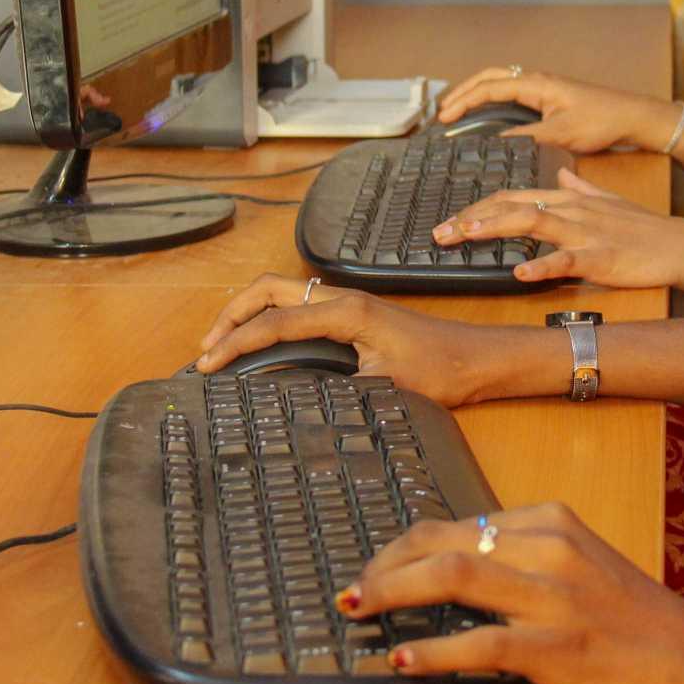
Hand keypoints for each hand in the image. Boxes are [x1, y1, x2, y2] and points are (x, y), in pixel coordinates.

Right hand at [194, 275, 522, 406]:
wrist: (477, 360)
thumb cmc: (441, 372)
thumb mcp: (385, 387)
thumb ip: (336, 386)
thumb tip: (293, 393)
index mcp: (346, 312)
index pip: (273, 322)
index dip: (234, 342)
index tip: (208, 363)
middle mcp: (342, 298)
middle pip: (268, 289)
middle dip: (230, 313)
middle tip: (206, 346)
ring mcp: (347, 302)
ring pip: (282, 293)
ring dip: (248, 312)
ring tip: (223, 342)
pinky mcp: (354, 313)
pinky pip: (299, 304)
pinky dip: (270, 316)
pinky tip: (263, 340)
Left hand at [339, 502, 683, 683]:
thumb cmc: (631, 618)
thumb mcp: (574, 565)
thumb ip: (516, 558)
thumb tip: (439, 567)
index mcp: (549, 520)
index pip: (451, 522)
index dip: (397, 547)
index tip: (369, 570)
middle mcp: (549, 546)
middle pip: (440, 542)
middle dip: (382, 567)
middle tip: (349, 594)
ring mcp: (556, 596)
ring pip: (453, 579)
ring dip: (392, 594)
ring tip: (357, 613)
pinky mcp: (561, 647)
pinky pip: (482, 643)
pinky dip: (434, 650)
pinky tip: (404, 659)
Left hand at [433, 169, 683, 290]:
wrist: (681, 245)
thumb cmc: (644, 229)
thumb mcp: (608, 201)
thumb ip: (582, 188)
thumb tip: (564, 175)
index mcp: (568, 199)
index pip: (513, 197)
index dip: (478, 207)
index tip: (450, 221)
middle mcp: (571, 210)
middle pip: (512, 207)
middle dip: (472, 218)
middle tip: (439, 233)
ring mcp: (585, 232)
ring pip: (533, 223)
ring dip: (495, 228)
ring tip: (465, 236)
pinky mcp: (601, 257)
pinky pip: (567, 261)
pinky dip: (542, 266)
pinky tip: (521, 274)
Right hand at [435, 66, 678, 155]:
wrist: (632, 116)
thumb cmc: (601, 120)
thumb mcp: (559, 135)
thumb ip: (526, 139)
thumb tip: (496, 146)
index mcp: (536, 84)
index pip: (489, 87)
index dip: (464, 101)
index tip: (445, 118)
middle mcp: (537, 80)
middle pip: (490, 78)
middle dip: (463, 92)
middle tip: (444, 112)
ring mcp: (544, 87)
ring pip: (501, 82)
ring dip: (477, 93)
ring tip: (457, 112)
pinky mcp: (550, 97)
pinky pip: (513, 92)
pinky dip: (494, 100)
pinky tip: (489, 116)